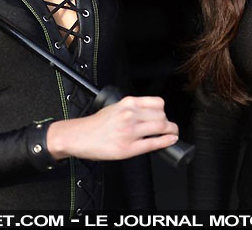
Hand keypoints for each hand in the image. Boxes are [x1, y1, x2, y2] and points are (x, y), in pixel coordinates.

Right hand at [46, 96, 178, 160]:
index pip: (157, 103)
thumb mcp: (115, 107)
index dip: (163, 110)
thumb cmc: (96, 124)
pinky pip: (153, 143)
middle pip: (162, 115)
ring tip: (171, 133)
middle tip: (168, 126)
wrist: (79, 136)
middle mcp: (130, 115)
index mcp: (128, 103)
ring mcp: (130, 131)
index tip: (163, 115)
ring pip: (161, 128)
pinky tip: (170, 140)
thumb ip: (132, 108)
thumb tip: (150, 114)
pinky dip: (166, 142)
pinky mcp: (128, 148)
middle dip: (168, 122)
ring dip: (171, 131)